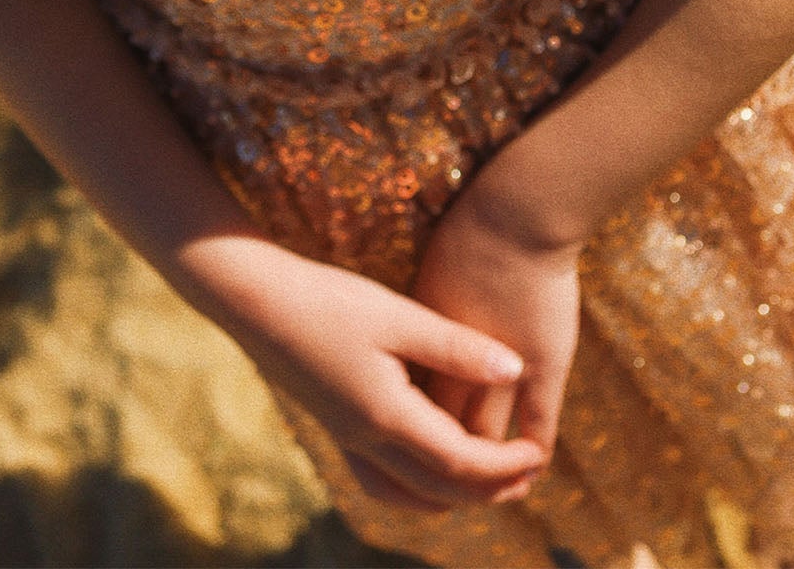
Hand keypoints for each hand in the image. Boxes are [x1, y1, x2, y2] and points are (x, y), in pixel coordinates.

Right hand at [185, 235, 547, 510]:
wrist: (254, 300)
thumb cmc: (328, 299)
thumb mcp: (397, 315)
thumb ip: (456, 346)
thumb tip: (516, 369)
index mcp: (388, 417)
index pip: (462, 464)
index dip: (506, 465)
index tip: (539, 453)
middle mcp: (367, 440)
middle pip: (441, 490)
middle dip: (490, 490)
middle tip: (529, 474)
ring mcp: (346, 437)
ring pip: (409, 494)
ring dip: (455, 494)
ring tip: (489, 478)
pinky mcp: (333, 424)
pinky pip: (382, 480)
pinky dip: (416, 486)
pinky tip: (427, 465)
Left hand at [410, 188, 582, 501]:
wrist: (518, 212)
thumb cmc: (470, 236)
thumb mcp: (430, 282)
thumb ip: (419, 324)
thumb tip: (395, 347)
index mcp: (425, 344)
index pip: (410, 409)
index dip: (408, 434)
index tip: (406, 451)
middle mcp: (460, 366)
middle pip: (445, 433)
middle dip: (444, 461)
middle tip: (447, 481)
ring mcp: (506, 370)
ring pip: (488, 440)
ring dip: (488, 466)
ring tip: (490, 484)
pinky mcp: (545, 366)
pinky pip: (538, 424)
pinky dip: (532, 449)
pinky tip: (531, 463)